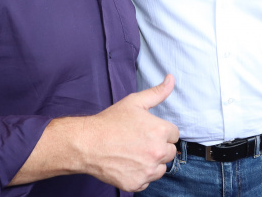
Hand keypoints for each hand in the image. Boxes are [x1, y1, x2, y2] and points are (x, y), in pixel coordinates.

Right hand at [80, 75, 178, 191]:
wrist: (87, 143)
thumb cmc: (110, 121)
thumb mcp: (135, 102)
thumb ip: (157, 92)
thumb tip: (171, 79)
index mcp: (161, 131)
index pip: (174, 135)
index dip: (161, 132)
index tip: (147, 131)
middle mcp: (157, 152)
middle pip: (170, 152)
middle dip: (158, 147)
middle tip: (139, 142)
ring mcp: (147, 170)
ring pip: (161, 169)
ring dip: (152, 163)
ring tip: (134, 154)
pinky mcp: (136, 184)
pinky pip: (147, 182)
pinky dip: (140, 176)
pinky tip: (128, 165)